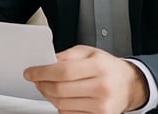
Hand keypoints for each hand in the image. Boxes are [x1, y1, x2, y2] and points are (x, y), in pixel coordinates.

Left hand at [24, 45, 148, 113]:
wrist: (128, 84)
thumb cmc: (106, 67)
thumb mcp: (88, 52)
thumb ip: (66, 55)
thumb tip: (45, 62)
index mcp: (98, 67)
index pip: (63, 71)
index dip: (42, 72)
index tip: (30, 73)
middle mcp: (102, 88)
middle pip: (60, 89)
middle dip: (41, 84)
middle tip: (35, 80)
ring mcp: (102, 106)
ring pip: (62, 104)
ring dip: (48, 96)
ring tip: (46, 87)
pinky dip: (60, 106)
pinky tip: (60, 97)